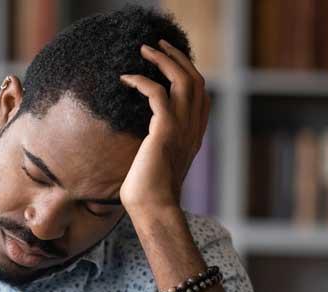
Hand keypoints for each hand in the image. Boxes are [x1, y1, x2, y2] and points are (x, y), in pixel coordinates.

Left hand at [118, 39, 210, 214]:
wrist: (153, 209)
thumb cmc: (149, 194)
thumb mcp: (157, 164)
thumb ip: (157, 147)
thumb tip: (143, 144)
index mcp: (194, 135)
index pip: (201, 94)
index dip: (188, 72)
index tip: (170, 61)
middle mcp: (193, 128)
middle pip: (195, 80)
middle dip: (177, 58)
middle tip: (158, 45)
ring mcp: (182, 129)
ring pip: (182, 79)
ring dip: (162, 60)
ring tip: (144, 50)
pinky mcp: (164, 130)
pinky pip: (156, 93)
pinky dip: (141, 81)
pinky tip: (126, 78)